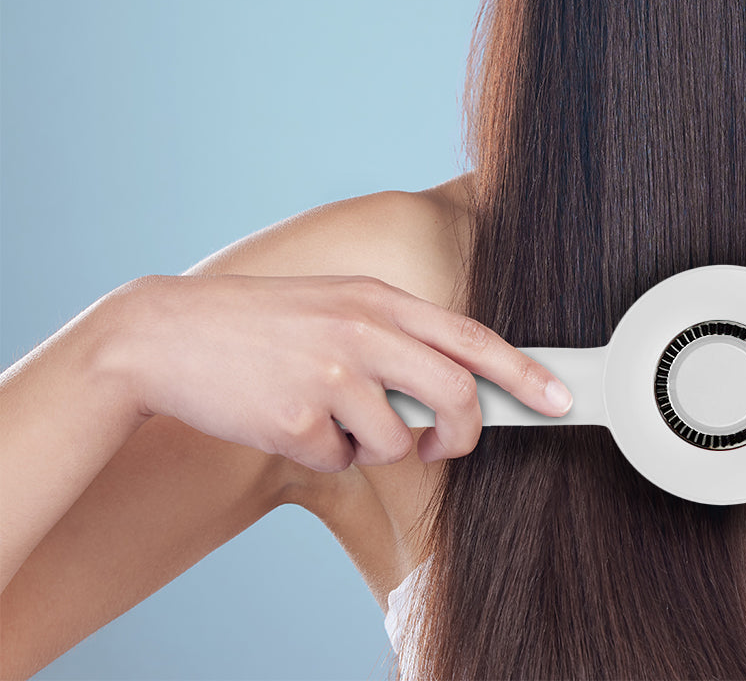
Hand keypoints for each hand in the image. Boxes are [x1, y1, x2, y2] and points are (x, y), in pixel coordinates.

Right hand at [98, 273, 572, 470]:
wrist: (169, 334)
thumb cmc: (263, 325)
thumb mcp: (337, 307)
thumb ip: (395, 338)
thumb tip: (452, 395)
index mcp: (379, 299)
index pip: (472, 337)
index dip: (524, 371)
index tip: (560, 398)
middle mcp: (364, 330)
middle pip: (457, 396)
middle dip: (463, 435)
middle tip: (443, 445)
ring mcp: (331, 373)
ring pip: (397, 441)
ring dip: (372, 445)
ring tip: (328, 414)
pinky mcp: (296, 417)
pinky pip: (339, 460)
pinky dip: (323, 454)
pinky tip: (288, 419)